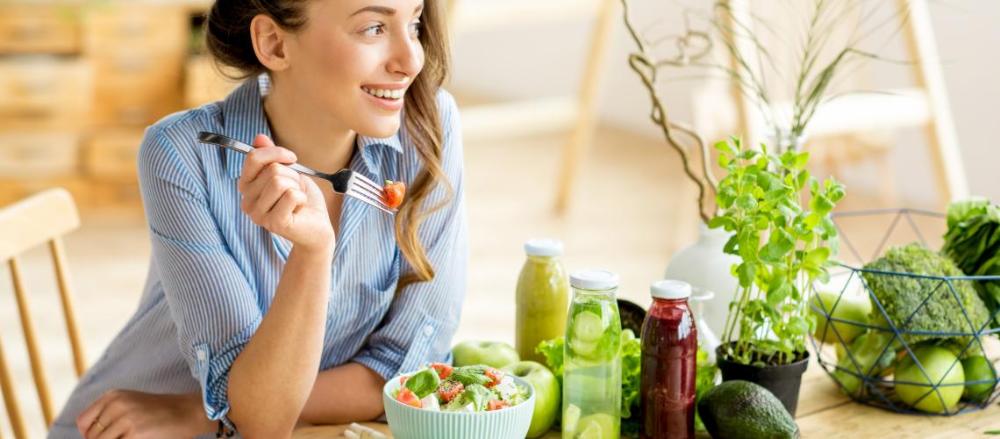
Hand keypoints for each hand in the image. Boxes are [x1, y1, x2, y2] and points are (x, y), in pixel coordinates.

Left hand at [76, 390, 213, 438]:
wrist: (189, 411)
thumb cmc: (161, 413)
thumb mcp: (131, 405)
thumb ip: (109, 416)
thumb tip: (89, 436)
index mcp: (113, 396)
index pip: (83, 422)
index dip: (90, 435)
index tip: (107, 437)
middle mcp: (116, 404)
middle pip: (92, 436)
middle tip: (128, 436)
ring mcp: (125, 419)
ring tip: (135, 436)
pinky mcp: (135, 434)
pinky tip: (141, 438)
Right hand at [238, 134, 334, 252]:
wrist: (317, 228)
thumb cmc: (302, 200)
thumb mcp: (288, 173)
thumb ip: (271, 157)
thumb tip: (259, 137)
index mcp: (247, 187)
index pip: (253, 158)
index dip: (276, 152)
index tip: (292, 158)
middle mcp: (247, 202)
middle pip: (271, 169)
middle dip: (292, 175)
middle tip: (296, 190)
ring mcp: (258, 214)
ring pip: (279, 181)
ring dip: (296, 187)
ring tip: (297, 200)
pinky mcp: (274, 223)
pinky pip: (291, 195)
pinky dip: (302, 198)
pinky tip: (300, 208)